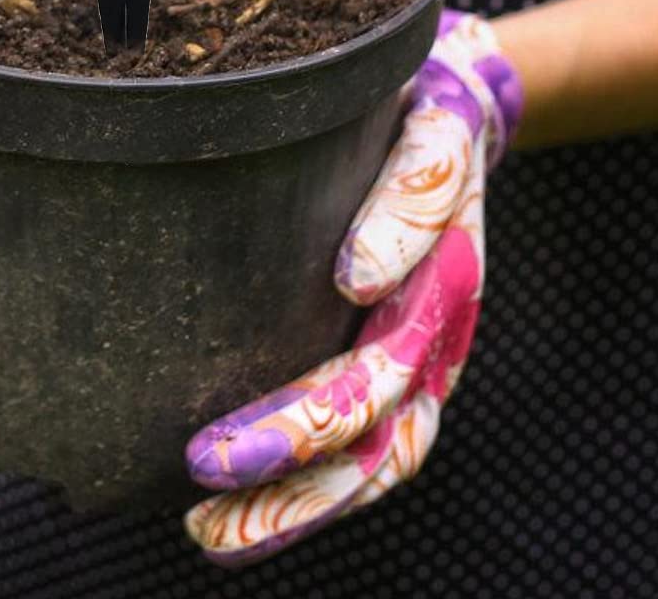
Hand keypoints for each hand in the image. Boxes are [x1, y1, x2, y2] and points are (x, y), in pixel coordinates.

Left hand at [183, 11, 522, 565]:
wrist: (454, 126)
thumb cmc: (419, 123)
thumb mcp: (429, 129)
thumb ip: (410, 188)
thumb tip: (354, 277)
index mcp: (450, 257)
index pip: (417, 293)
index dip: (377, 290)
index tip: (338, 284)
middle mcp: (440, 326)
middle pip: (381, 403)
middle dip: (297, 435)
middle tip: (203, 459)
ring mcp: (421, 367)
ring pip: (374, 462)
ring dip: (296, 505)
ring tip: (208, 535)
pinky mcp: (393, 388)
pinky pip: (357, 468)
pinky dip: (298, 505)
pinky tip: (225, 524)